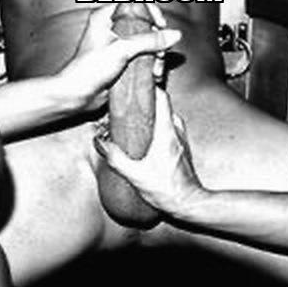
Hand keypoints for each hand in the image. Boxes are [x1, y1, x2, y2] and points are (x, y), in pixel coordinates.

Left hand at [57, 4, 180, 113]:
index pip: (134, 3)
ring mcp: (119, 46)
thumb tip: (173, 35)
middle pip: (144, 24)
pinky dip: (151, 65)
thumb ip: (149, 41)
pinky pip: (143, 58)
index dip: (150, 12)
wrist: (78, 95)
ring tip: (156, 69)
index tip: (160, 25)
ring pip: (146, 44)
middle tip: (159, 53)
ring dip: (156, 56)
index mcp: (106, 17)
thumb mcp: (122, 50)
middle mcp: (112, 28)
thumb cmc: (89, 70)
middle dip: (156, 40)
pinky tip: (153, 75)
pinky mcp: (123, 62)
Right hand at [94, 87, 205, 216]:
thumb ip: (115, 157)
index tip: (134, 83)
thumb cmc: (166, 189)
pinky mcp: (182, 148)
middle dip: (145, 101)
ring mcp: (181, 139)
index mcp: (166, 131)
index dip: (148, 85)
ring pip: (166, 117)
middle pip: (162, 104)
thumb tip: (99, 143)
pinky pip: (169, 129)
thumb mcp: (135, 174)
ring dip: (151, 115)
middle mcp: (176, 130)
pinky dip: (157, 127)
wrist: (188, 203)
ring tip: (133, 120)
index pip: (161, 96)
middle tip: (128, 103)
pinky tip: (144, 138)